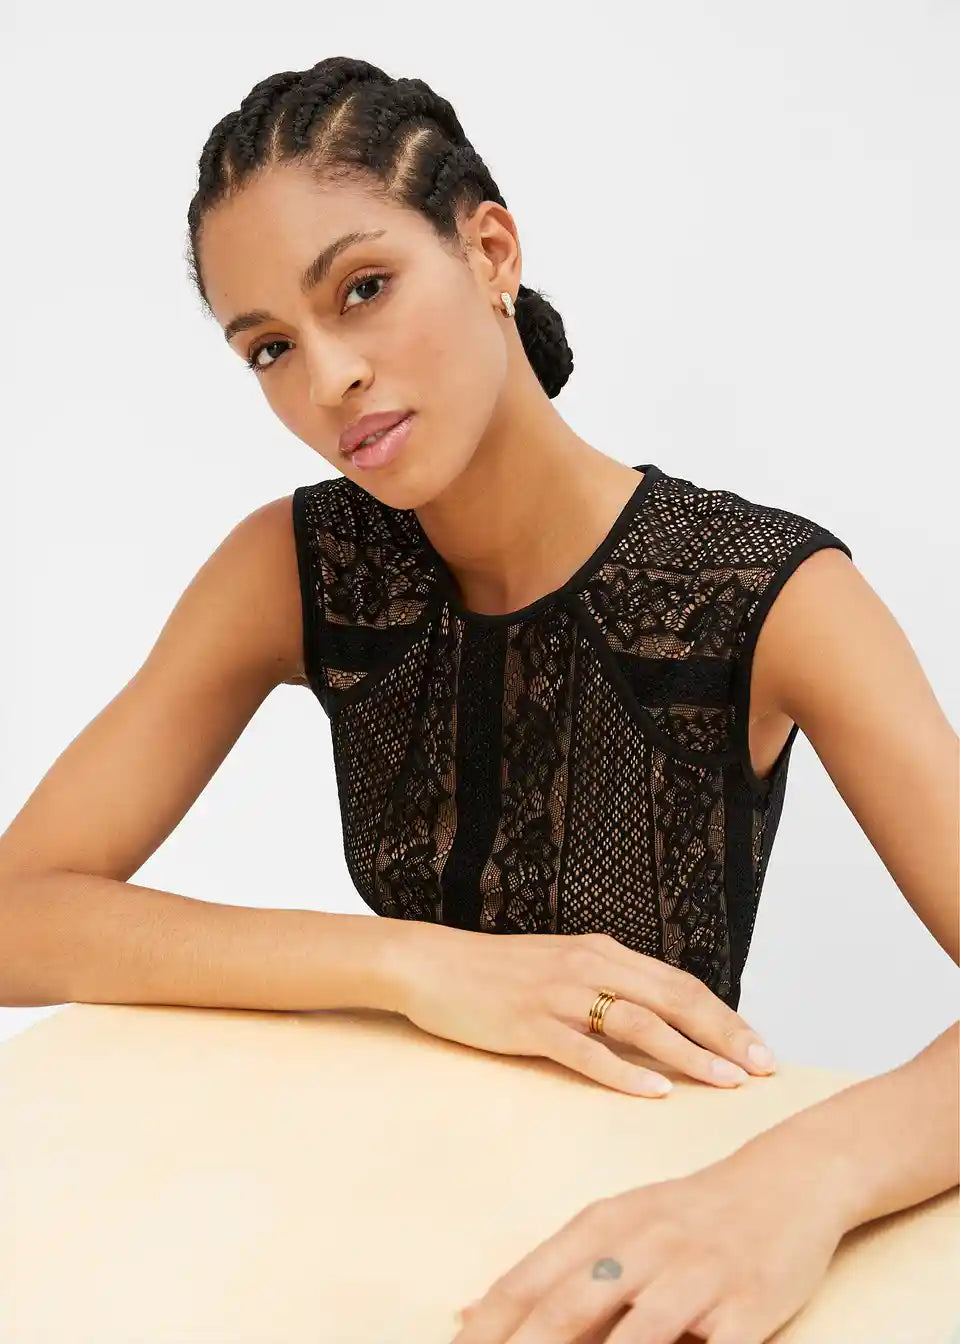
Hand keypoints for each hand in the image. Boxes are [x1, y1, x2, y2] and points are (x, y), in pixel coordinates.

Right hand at [390, 924, 776, 1096]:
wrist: (432, 963)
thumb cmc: (497, 972)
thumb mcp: (561, 967)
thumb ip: (607, 985)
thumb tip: (656, 1016)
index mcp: (602, 952)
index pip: (679, 983)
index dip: (723, 1015)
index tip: (758, 1046)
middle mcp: (589, 967)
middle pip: (672, 999)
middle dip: (724, 1033)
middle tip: (763, 1068)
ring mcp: (559, 994)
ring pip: (640, 1023)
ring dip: (689, 1053)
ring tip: (726, 1081)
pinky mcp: (530, 1023)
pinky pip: (586, 1050)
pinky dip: (625, 1071)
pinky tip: (655, 1091)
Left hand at [450, 1144, 847, 1342]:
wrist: (786, 1180)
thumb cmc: (689, 1213)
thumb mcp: (617, 1226)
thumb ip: (554, 1271)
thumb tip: (473, 1315)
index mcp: (602, 1226)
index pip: (528, 1283)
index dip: (487, 1329)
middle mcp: (642, 1246)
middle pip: (568, 1309)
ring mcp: (695, 1276)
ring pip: (637, 1336)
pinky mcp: (746, 1307)